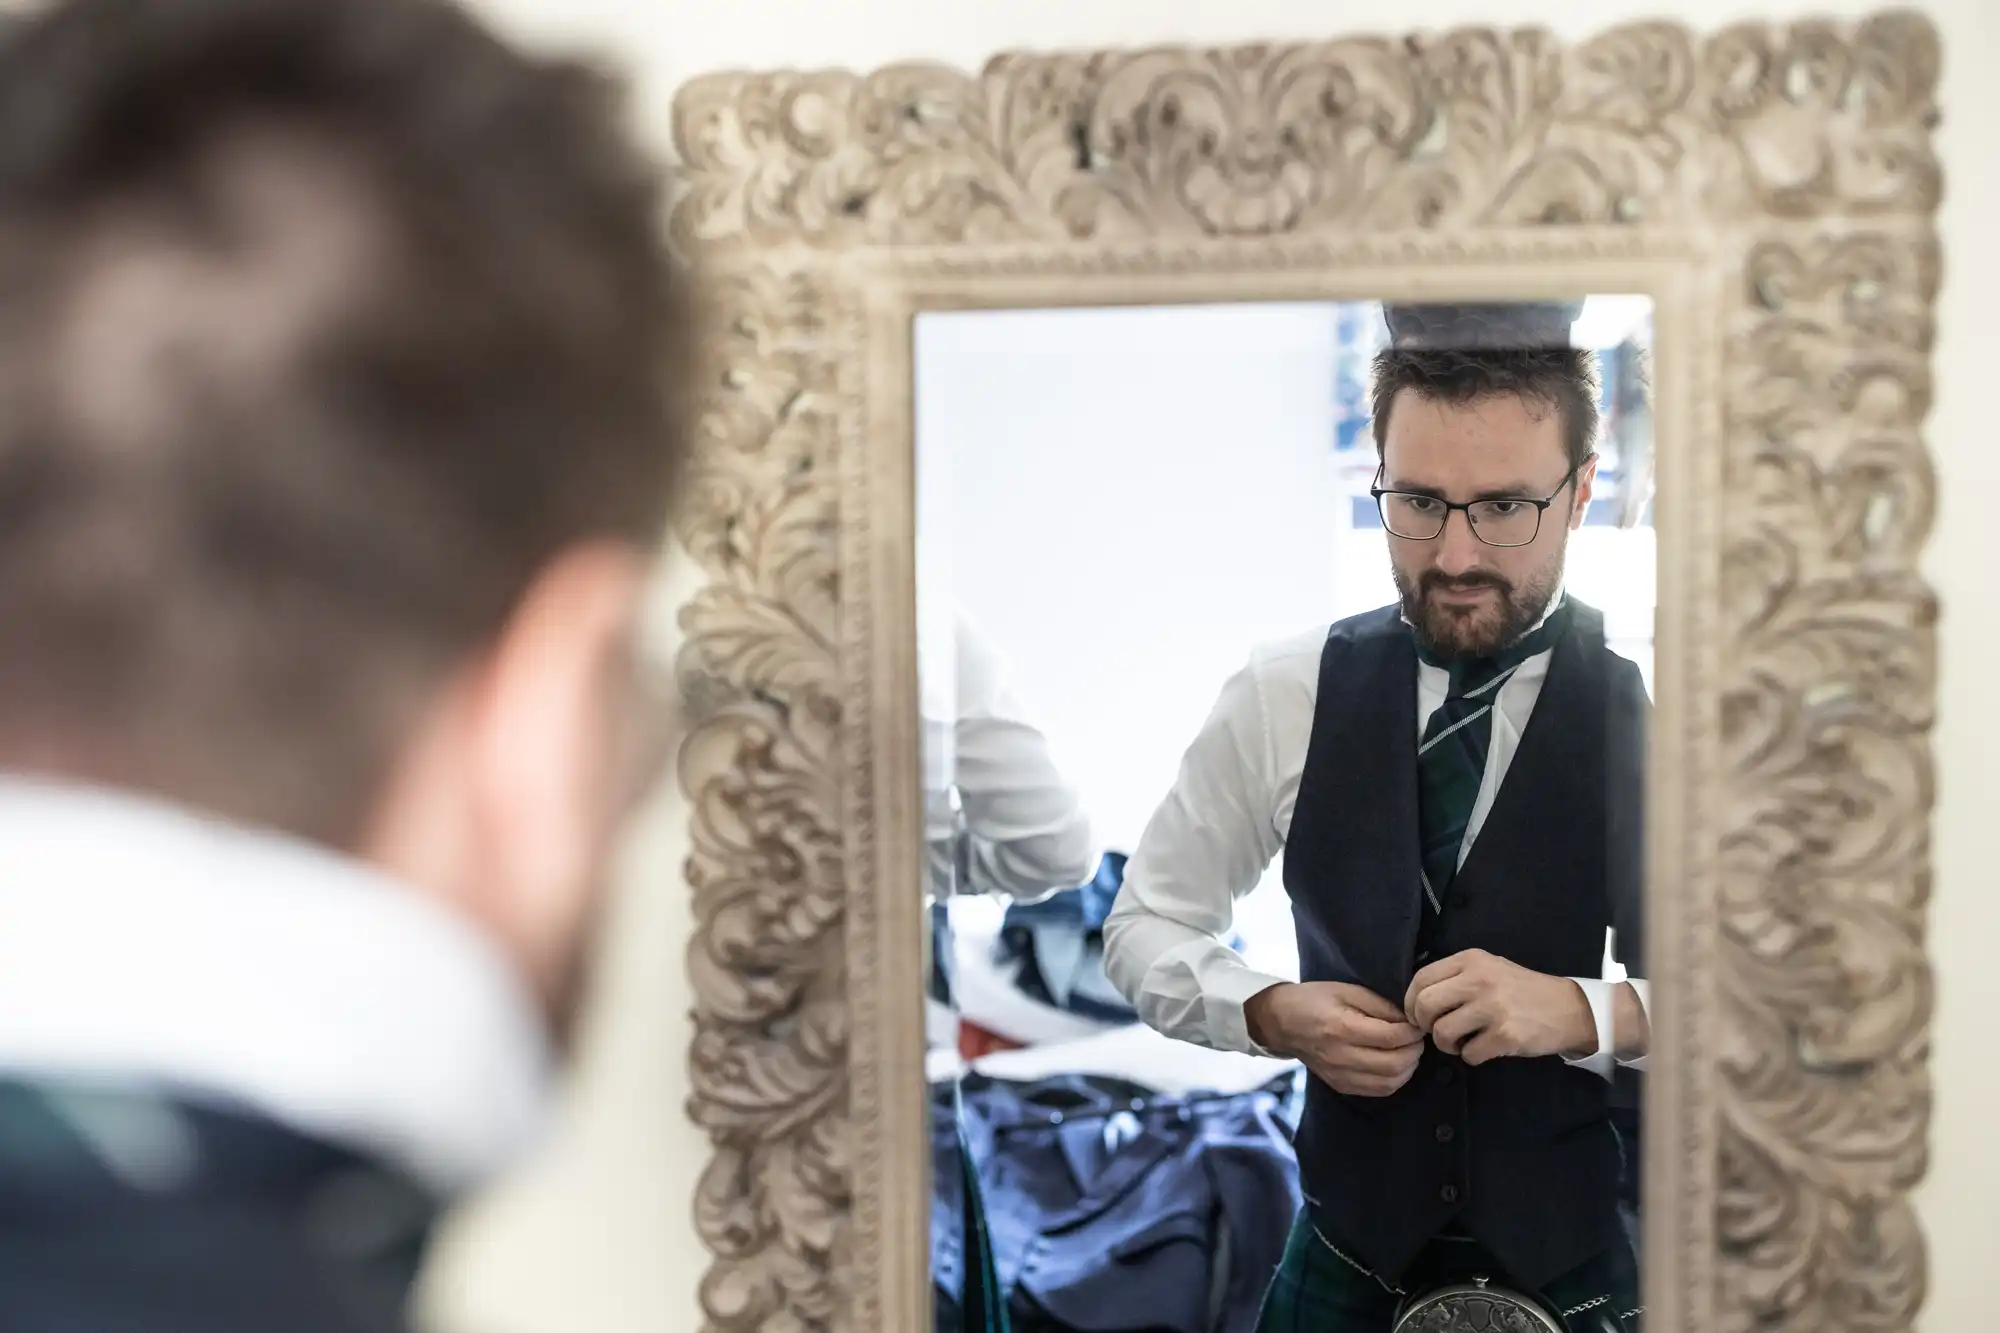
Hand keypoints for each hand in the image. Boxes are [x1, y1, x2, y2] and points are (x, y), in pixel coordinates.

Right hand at [1244, 981, 1425, 1096]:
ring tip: (1408, 1051)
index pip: (1391, 1037)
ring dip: (1408, 1068)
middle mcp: (1342, 1056)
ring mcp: (1340, 1075)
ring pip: (1390, 1082)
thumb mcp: (1347, 991)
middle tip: (1416, 1038)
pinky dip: (1395, 1079)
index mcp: (1342, 1028)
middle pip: (1394, 1064)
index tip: (1417, 1024)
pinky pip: (1378, 1090)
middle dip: (1414, 1051)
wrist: (1282, 1023)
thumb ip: (1380, 1006)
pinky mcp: (1341, 1086)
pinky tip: (1395, 1065)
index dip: (1412, 1032)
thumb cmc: (1314, 1000)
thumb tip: (1409, 1021)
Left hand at [1402, 949, 1595, 1065]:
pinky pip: (1468, 1054)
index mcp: (1470, 960)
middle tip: (1436, 1031)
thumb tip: (1417, 999)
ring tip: (1460, 1042)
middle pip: (1424, 1005)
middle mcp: (1479, 980)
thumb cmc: (1521, 990)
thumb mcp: (1488, 968)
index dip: (1410, 1002)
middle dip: (1423, 1024)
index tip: (1416, 1015)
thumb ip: (1456, 977)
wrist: (1567, 1009)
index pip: (1420, 979)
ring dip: (1446, 1045)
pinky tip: (1483, 1049)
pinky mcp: (1505, 1035)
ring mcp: (1492, 1007)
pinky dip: (1471, 1057)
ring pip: (1442, 1032)